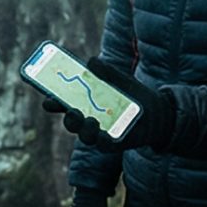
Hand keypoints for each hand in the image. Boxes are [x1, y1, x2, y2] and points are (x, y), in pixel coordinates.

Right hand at [60, 58, 176, 151]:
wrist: (159, 113)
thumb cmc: (135, 95)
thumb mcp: (122, 79)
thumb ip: (107, 72)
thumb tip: (91, 61)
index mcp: (86, 102)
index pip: (64, 103)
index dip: (53, 102)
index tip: (47, 99)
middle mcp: (89, 119)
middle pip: (71, 121)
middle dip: (67, 117)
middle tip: (69, 110)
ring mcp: (100, 132)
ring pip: (84, 135)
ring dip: (82, 129)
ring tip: (89, 120)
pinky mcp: (114, 143)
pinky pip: (103, 144)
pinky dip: (101, 139)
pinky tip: (102, 133)